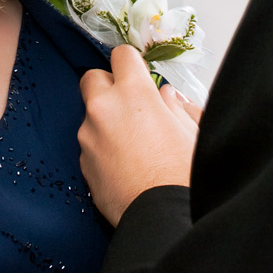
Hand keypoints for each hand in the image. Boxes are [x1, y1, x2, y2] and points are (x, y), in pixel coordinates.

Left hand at [78, 44, 202, 225]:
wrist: (161, 217)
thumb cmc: (181, 174)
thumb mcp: (190, 132)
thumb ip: (175, 106)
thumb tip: (167, 97)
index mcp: (133, 93)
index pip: (121, 55)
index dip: (131, 64)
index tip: (138, 74)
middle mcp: (104, 108)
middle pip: (92, 78)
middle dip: (107, 86)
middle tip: (128, 104)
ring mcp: (88, 136)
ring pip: (90, 114)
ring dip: (104, 120)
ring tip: (131, 144)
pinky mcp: (82, 162)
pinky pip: (89, 144)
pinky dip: (101, 148)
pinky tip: (122, 164)